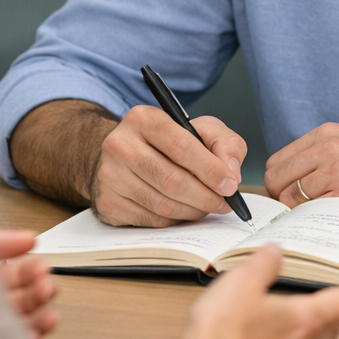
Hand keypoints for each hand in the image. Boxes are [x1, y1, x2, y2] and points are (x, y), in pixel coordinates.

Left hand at [0, 227, 57, 338]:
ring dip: (41, 322)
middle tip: (47, 289)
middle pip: (26, 299)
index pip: (20, 275)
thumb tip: (31, 238)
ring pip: (23, 326)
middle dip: (41, 293)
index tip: (43, 267)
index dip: (35, 270)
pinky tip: (31, 337)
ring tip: (50, 318)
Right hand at [91, 104, 246, 226]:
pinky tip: (184, 211)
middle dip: (205, 196)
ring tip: (207, 207)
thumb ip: (224, 144)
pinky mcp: (108, 203)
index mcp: (143, 118)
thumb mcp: (201, 130)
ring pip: (162, 204)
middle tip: (224, 203)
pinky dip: (175, 220)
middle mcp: (120, 145)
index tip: (230, 185)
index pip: (181, 146)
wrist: (124, 155)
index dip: (210, 169)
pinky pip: (151, 220)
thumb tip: (231, 174)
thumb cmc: (168, 142)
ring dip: (193, 211)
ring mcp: (110, 176)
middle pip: (172, 180)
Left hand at [264, 122, 338, 220]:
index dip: (280, 186)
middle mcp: (329, 146)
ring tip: (330, 217)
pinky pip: (313, 214)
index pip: (276, 163)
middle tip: (308, 214)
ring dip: (304, 215)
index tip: (292, 200)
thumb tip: (285, 185)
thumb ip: (320, 159)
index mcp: (328, 133)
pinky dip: (320, 223)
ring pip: (291, 201)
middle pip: (276, 182)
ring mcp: (338, 169)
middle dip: (285, 202)